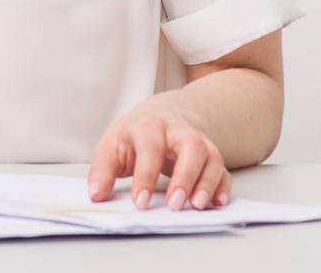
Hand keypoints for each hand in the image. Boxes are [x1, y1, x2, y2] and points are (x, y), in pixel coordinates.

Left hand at [86, 101, 230, 211]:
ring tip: (196, 206)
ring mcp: (199, 141)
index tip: (140, 204)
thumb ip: (102, 170)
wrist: (163, 113)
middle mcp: (178, 131)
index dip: (145, 177)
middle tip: (175, 205)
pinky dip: (223, 187)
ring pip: (211, 157)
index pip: (150, 149)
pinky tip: (217, 203)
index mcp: (149, 126)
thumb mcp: (112, 145)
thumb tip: (96, 195)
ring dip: (207, 183)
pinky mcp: (210, 156)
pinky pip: (224, 170)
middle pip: (191, 147)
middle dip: (185, 177)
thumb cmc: (134, 134)